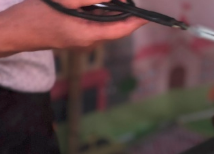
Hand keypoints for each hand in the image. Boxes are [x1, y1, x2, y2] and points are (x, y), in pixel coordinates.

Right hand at [0, 0, 148, 55]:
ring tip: (110, 1)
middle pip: (114, 27)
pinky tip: (91, 4)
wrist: (16, 31)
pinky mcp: (76, 38)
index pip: (121, 30)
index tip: (149, 16)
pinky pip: (93, 25)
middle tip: (126, 0)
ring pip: (103, 25)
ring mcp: (83, 41)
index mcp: (89, 35)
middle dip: (122, 12)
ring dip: (108, 12)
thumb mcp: (65, 1)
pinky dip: (96, 14)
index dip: (136, 22)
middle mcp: (89, 42)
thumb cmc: (36, 15)